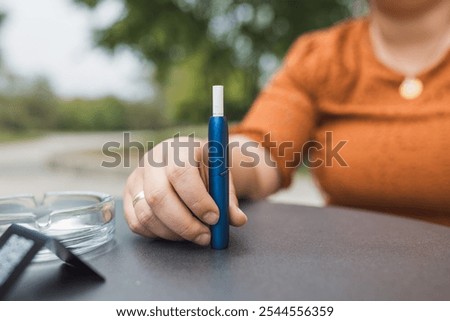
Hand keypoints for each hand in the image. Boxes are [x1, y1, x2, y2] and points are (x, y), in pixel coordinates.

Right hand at [123, 136, 247, 245]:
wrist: (188, 162)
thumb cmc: (206, 170)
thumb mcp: (221, 178)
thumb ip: (228, 199)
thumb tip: (237, 219)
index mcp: (179, 148)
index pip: (181, 173)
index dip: (197, 200)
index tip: (215, 218)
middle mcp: (153, 160)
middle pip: (158, 197)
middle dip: (185, 224)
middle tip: (205, 237)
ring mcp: (136, 177)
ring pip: (147, 214)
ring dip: (173, 233)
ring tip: (195, 235)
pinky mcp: (128, 196)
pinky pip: (137, 223)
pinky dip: (159, 234)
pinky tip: (177, 232)